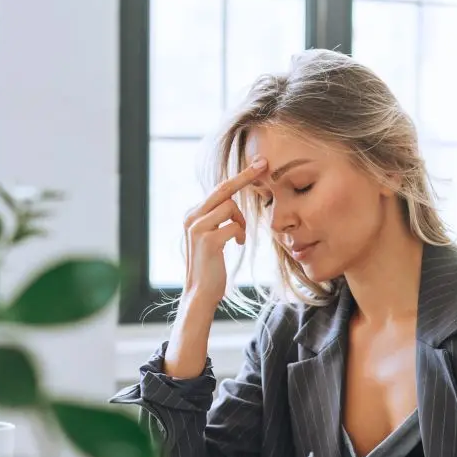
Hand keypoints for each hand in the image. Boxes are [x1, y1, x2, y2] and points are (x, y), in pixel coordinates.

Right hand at [182, 156, 267, 309]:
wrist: (200, 293)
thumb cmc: (211, 267)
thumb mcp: (212, 238)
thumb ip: (216, 220)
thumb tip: (231, 203)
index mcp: (193, 215)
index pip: (218, 190)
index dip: (239, 177)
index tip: (258, 165)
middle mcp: (192, 217)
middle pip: (223, 189)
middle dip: (245, 176)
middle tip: (264, 164)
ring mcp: (197, 227)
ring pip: (230, 207)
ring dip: (241, 222)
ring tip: (238, 237)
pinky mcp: (208, 239)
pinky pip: (234, 226)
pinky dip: (240, 234)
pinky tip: (237, 244)